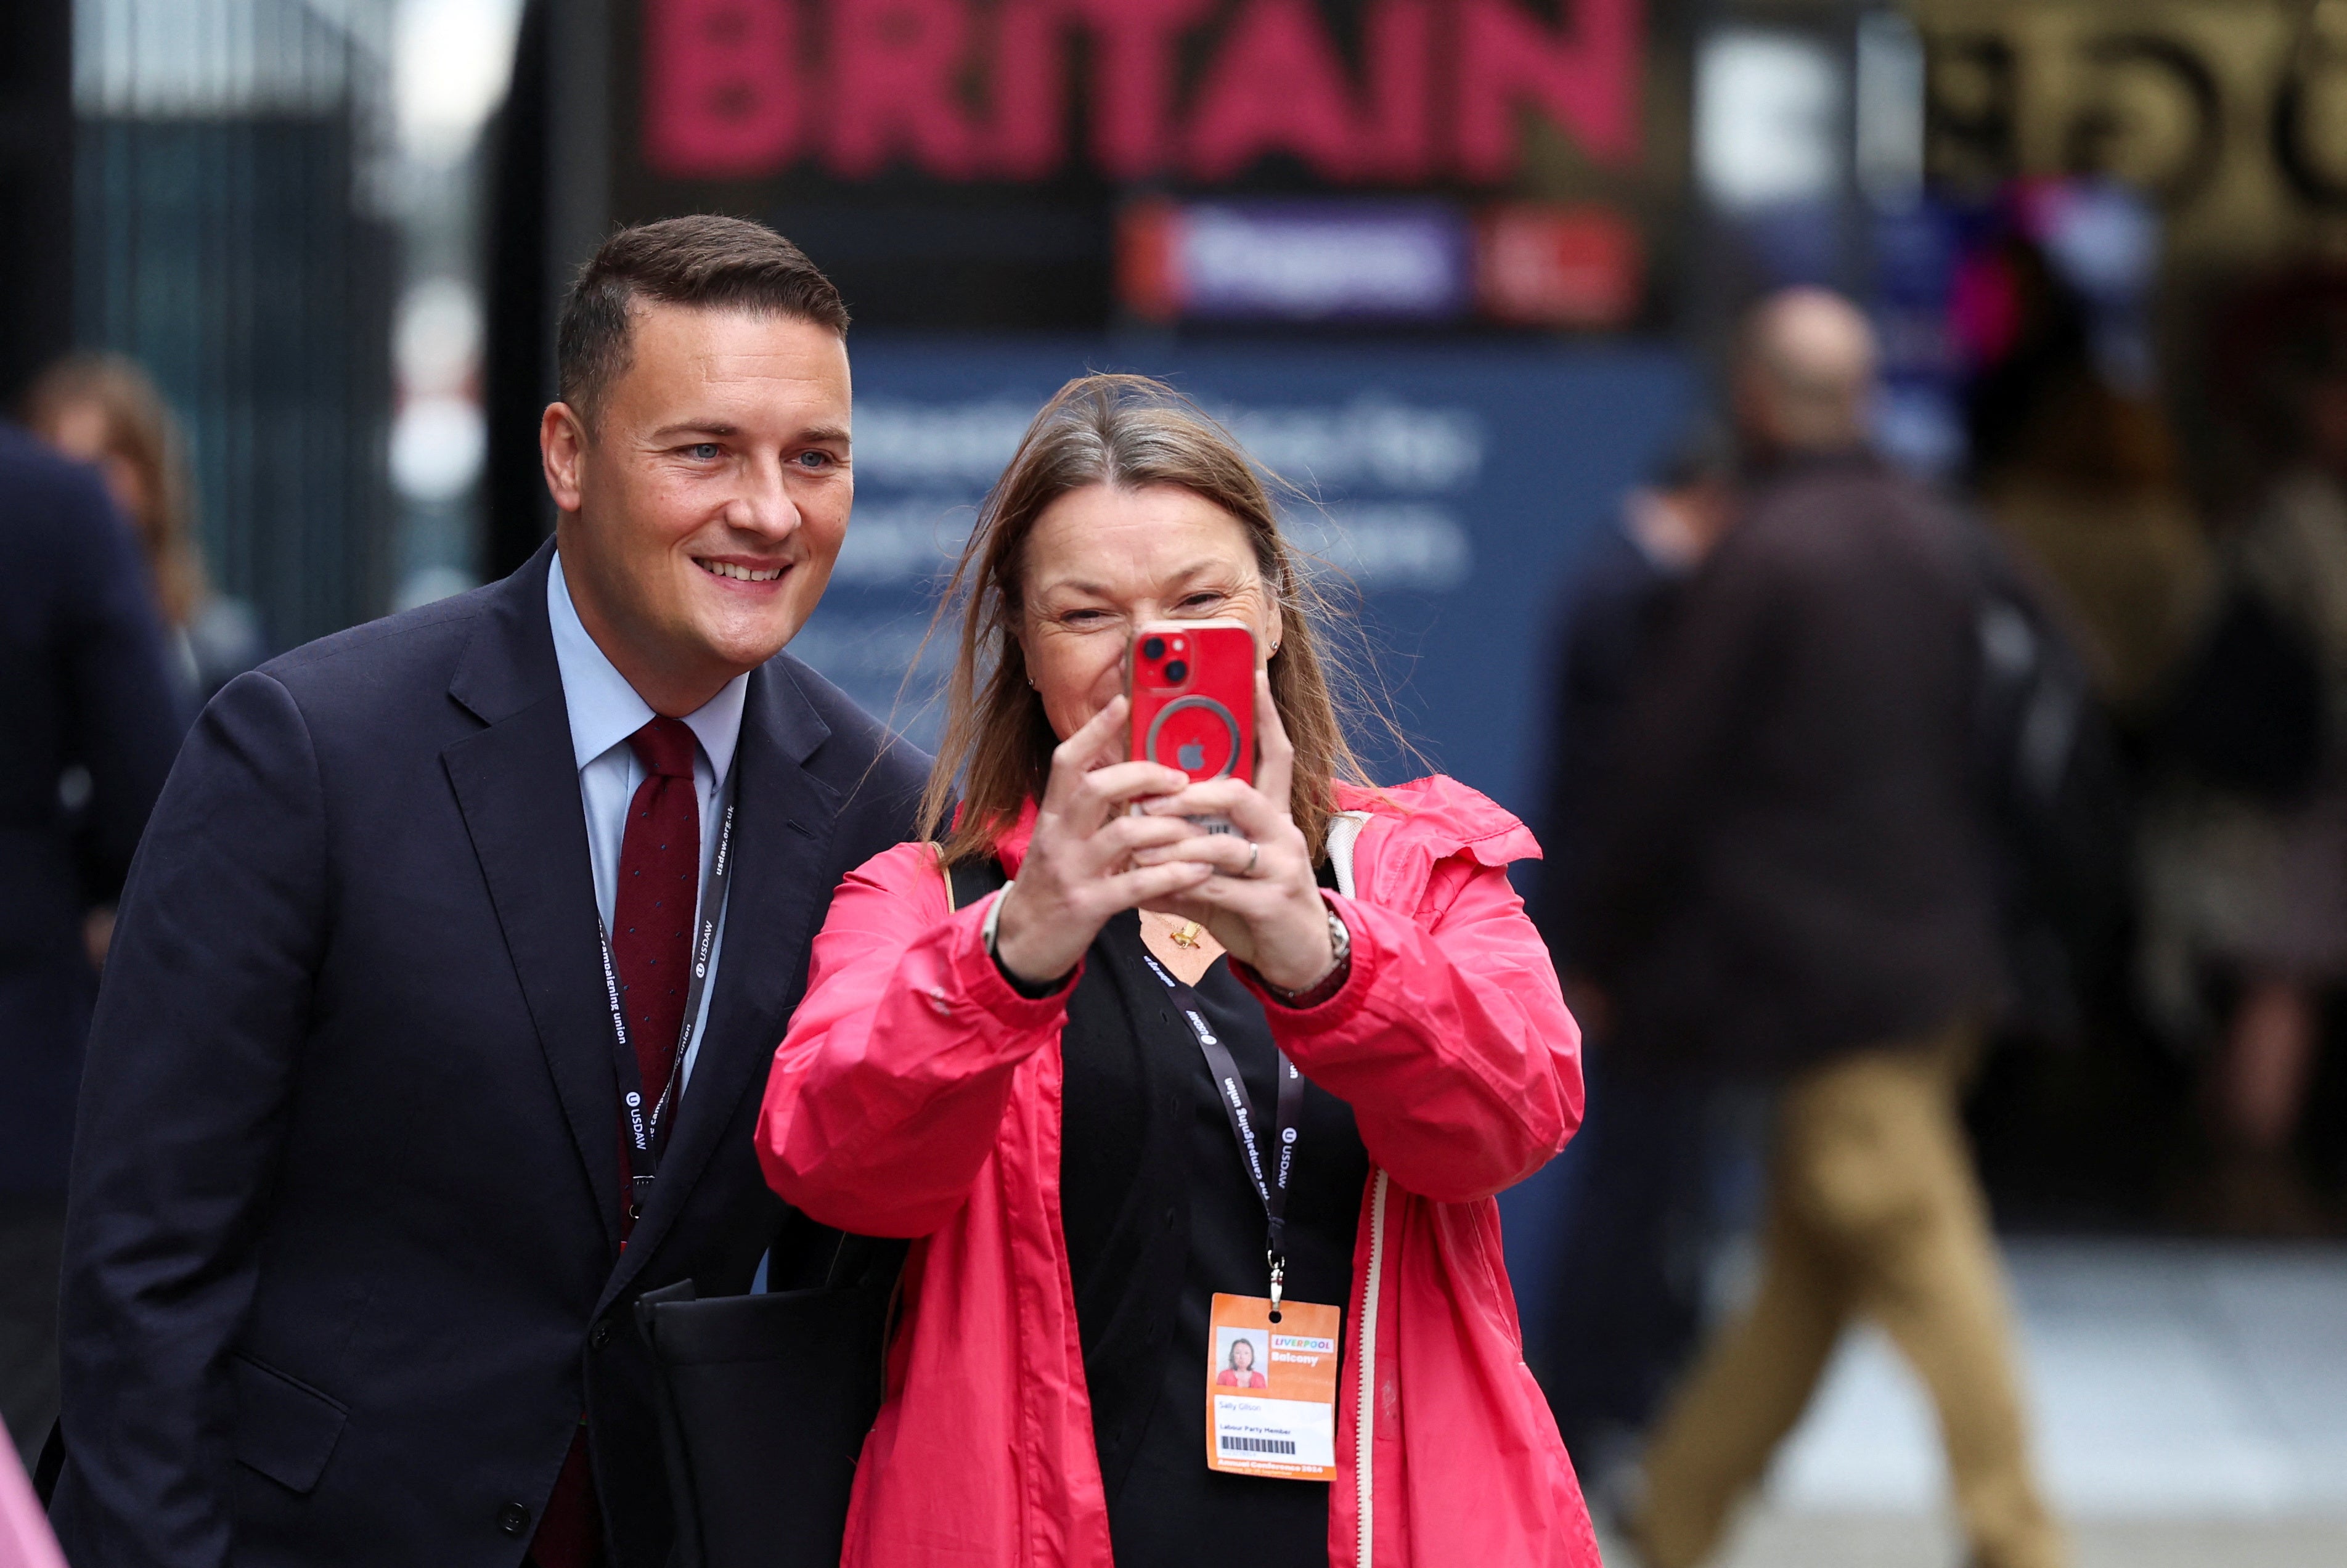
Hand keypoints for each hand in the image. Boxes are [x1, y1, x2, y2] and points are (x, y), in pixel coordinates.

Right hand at [990, 695, 1213, 985]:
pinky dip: (1173, 874)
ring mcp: (1072, 872)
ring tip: (1200, 830)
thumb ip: (1091, 812)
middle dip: (1143, 775)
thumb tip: (1131, 777)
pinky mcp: (1088, 907)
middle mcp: (1058, 837)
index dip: (1095, 729)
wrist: (1022, 944)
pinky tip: (1201, 870)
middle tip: (1181, 779)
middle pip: (1097, 788)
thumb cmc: (1053, 886)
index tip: (1123, 700)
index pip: (1067, 761)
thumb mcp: (1063, 841)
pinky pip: (1137, 884)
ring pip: (1124, 834)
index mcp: (1054, 816)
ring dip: (1169, 828)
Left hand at [1130, 673, 1337, 992]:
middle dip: (1190, 791)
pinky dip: (1180, 886)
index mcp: (1273, 814)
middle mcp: (1283, 831)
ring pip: (1224, 843)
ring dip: (1175, 842)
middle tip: (1150, 795)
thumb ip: (1193, 838)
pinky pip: (1218, 888)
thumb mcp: (1227, 862)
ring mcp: (1281, 866)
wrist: (1300, 957)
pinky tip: (1151, 890)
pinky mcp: (1271, 902)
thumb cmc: (1255, 900)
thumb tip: (1137, 817)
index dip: (1265, 713)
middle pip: (1241, 793)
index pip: (1276, 753)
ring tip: (1138, 843)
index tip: (1251, 673)